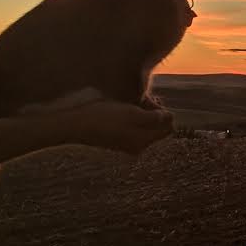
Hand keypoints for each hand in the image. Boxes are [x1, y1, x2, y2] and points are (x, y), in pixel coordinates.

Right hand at [55, 100, 174, 153]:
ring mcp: (126, 143)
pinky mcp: (116, 137)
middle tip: (141, 99)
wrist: (74, 124)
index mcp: (143, 142)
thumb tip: (171, 119)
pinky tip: (120, 107)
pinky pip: (132, 125)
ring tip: (130, 101)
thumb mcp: (133, 115)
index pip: (168, 128)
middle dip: (153, 112)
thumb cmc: (104, 117)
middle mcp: (137, 146)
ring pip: (144, 124)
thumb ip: (155, 119)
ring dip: (141, 111)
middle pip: (156, 126)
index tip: (151, 101)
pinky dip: (130, 115)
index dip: (163, 113)